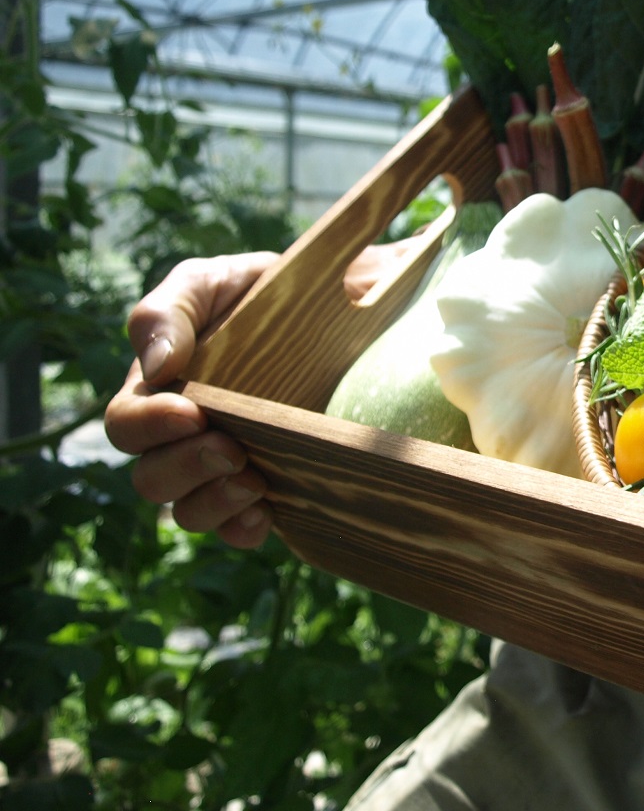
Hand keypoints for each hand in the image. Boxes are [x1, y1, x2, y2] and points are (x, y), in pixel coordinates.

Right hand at [105, 253, 276, 548]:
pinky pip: (242, 528)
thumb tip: (156, 365)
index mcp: (160, 392)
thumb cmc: (267, 294)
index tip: (192, 412)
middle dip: (186, 468)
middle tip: (232, 449)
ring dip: (214, 503)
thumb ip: (169, 311)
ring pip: (191, 511)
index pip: (127, 425)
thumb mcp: (215, 282)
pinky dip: (246, 527)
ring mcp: (229, 467)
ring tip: (254, 483)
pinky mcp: (274, 487)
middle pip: (153, 478)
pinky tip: (267, 513)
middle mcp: (185, 439)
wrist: (349, 308)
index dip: (148, 427)